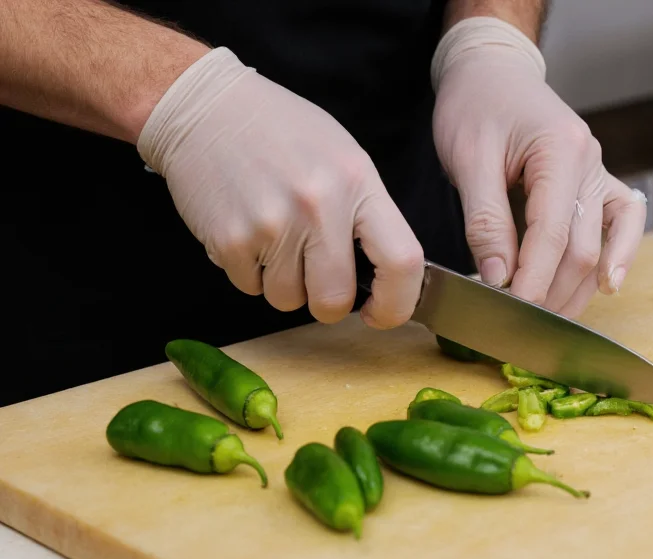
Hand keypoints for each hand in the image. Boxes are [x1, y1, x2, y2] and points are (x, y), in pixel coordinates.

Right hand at [137, 48, 423, 328]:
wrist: (205, 107)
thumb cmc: (280, 131)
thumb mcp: (342, 157)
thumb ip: (365, 213)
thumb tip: (383, 275)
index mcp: (358, 183)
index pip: (401, 261)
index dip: (397, 303)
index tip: (381, 311)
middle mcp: (319, 205)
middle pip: (335, 300)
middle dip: (327, 304)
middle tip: (317, 280)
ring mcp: (272, 224)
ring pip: (288, 300)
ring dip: (284, 284)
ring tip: (274, 239)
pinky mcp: (230, 239)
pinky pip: (250, 287)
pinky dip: (250, 272)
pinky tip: (247, 230)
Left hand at [431, 17, 646, 316]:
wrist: (492, 74)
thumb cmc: (476, 107)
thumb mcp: (469, 159)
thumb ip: (485, 220)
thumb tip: (497, 277)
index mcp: (561, 150)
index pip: (553, 232)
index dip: (533, 279)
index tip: (511, 313)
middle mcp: (590, 162)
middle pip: (584, 247)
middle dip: (552, 292)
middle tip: (519, 326)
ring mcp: (599, 173)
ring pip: (603, 246)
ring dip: (578, 288)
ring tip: (548, 322)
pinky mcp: (596, 184)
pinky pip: (622, 223)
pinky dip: (618, 257)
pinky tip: (608, 287)